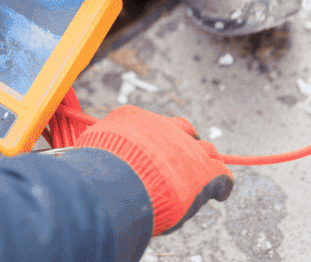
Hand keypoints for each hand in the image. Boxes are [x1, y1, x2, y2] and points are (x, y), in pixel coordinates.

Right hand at [75, 107, 232, 235]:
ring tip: (204, 170)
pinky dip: (222, 184)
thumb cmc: (99, 166)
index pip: (149, 123)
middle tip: (181, 156)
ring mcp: (187, 148)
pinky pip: (222, 175)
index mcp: (134, 118)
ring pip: (206, 148)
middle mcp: (163, 127)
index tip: (152, 148)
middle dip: (183, 141)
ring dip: (205, 159)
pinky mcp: (205, 172)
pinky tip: (221, 192)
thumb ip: (97, 147)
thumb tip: (87, 154)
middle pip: (182, 128)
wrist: (119, 177)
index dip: (154, 137)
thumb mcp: (91, 146)